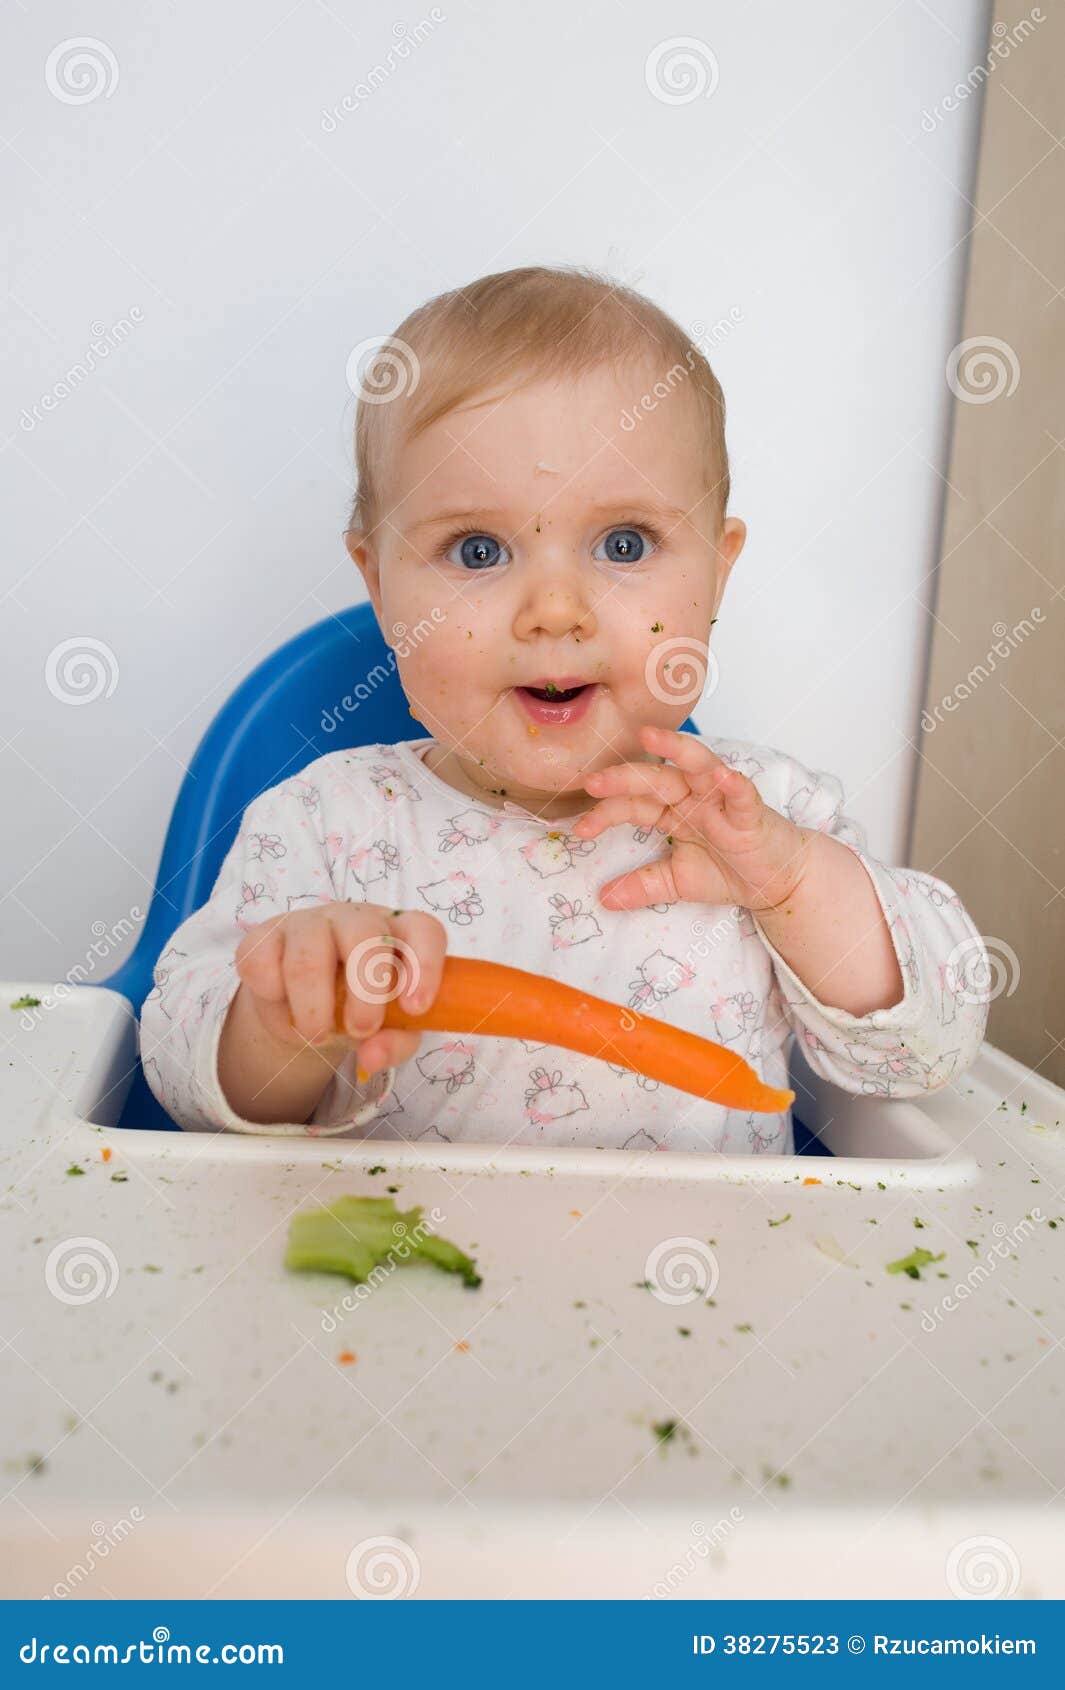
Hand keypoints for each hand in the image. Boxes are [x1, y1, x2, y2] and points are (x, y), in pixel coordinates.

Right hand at [233, 902, 447, 1077]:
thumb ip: (393, 1042)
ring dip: (313, 1006)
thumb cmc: (358, 1009)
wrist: (302, 1008)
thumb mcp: (388, 1030)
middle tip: (360, 1030)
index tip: (415, 1008)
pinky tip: (282, 1001)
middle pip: (365, 936)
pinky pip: (263, 961)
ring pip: (309, 955)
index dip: (425, 965)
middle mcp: (356, 918)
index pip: (423, 930)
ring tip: (317, 1034)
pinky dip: (272, 993)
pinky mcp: (264, 936)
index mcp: (398, 932)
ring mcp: (308, 922)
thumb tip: (372, 1057)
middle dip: (365, 992)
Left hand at [572, 725, 810, 912]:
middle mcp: (694, 797)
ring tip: (652, 737)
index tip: (579, 829)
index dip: (606, 813)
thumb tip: (604, 898)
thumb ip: (642, 886)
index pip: (633, 804)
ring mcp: (722, 800)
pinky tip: (721, 776)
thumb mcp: (677, 881)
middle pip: (656, 779)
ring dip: (678, 750)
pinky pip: (741, 794)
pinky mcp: (751, 812)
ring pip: (698, 766)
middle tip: (593, 781)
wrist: (777, 881)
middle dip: (625, 778)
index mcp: (673, 810)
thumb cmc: (730, 870)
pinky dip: (732, 784)